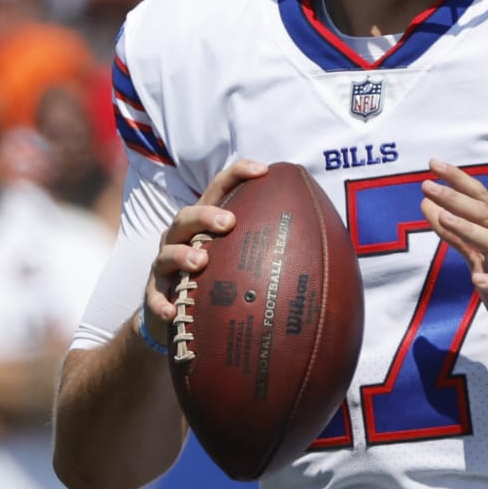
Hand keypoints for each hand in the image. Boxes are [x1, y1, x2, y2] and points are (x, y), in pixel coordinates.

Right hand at [143, 159, 268, 355]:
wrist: (179, 318)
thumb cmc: (220, 279)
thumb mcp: (243, 259)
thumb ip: (274, 247)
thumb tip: (334, 246)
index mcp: (207, 223)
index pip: (221, 189)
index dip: (239, 174)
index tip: (264, 170)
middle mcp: (183, 238)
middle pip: (187, 215)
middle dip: (206, 215)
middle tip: (229, 222)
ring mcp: (165, 266)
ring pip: (166, 252)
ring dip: (181, 254)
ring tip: (199, 262)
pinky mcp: (154, 294)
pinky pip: (153, 297)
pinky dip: (161, 303)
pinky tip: (173, 313)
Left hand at [420, 159, 487, 354]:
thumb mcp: (477, 257)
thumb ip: (454, 234)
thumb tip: (427, 205)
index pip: (480, 199)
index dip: (458, 180)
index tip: (433, 164)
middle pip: (485, 216)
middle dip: (456, 199)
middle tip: (428, 186)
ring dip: (471, 230)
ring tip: (446, 219)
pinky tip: (478, 279)